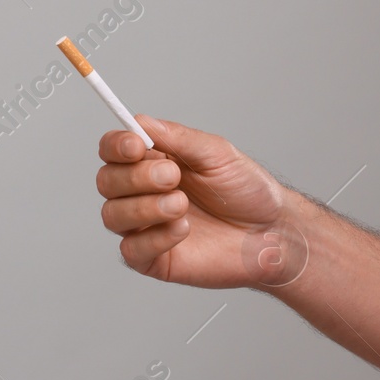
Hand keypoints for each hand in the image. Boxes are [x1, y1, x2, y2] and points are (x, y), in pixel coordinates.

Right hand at [96, 114, 298, 288]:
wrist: (274, 232)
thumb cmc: (247, 191)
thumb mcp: (216, 153)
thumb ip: (177, 137)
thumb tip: (139, 121)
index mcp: (150, 162)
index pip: (111, 150)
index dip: (115, 146)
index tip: (136, 146)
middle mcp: (140, 193)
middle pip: (106, 181)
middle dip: (135, 177)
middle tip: (172, 176)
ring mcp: (144, 227)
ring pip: (112, 215)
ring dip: (143, 207)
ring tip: (181, 204)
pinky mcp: (153, 259)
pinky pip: (131, 250)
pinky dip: (154, 237)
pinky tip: (183, 229)